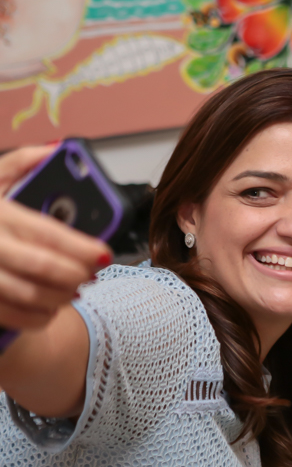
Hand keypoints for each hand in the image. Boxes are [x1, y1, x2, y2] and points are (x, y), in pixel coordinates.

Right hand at [0, 146, 109, 330]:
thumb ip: (23, 163)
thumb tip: (57, 150)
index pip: (48, 233)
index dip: (81, 247)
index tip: (103, 254)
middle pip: (42, 267)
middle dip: (76, 274)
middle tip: (91, 275)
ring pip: (30, 295)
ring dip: (61, 296)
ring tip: (74, 290)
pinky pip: (13, 316)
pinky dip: (39, 316)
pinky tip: (50, 307)